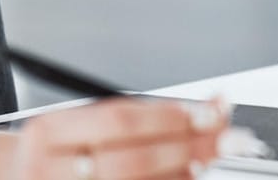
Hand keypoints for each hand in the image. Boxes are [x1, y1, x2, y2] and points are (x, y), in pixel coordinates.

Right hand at [6, 96, 227, 179]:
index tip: (211, 111)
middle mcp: (49, 171)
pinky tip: (186, 179)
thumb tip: (208, 106)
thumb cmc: (56, 154)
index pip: (118, 121)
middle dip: (187, 148)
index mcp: (48, 133)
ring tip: (209, 160)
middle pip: (130, 161)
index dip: (170, 117)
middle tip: (229, 138)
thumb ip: (134, 118)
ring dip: (182, 174)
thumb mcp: (76, 126)